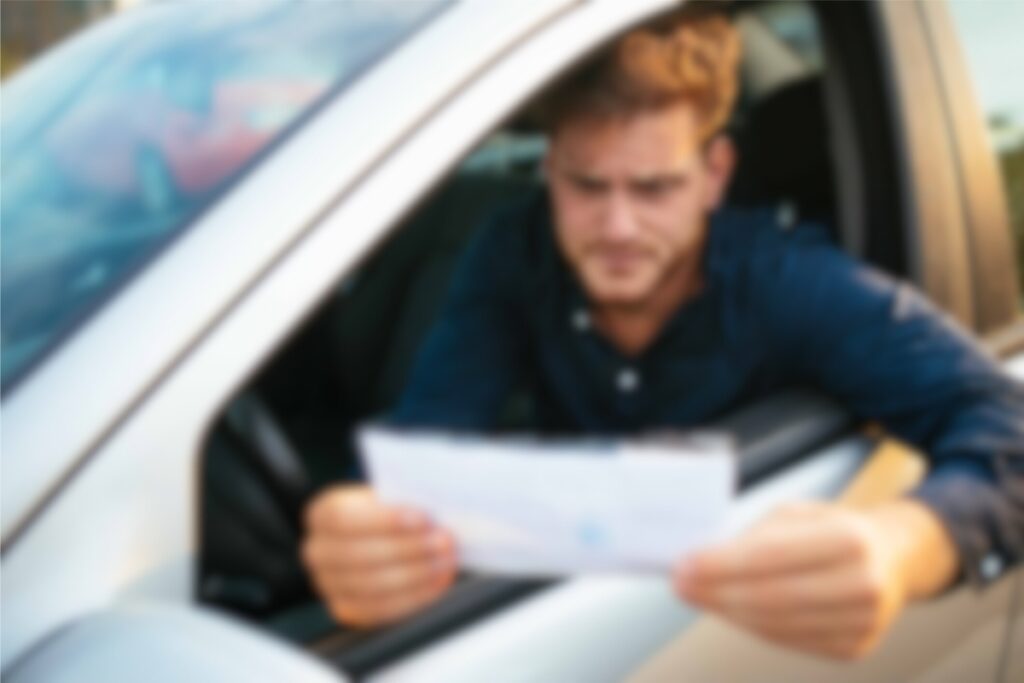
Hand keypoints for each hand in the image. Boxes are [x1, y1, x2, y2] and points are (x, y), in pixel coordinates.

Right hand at [302, 485, 457, 627]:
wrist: (376, 537)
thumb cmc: (386, 514)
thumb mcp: (388, 498)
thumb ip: (402, 505)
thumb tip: (434, 518)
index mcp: (322, 515)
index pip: (345, 518)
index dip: (385, 520)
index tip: (423, 518)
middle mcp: (318, 551)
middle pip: (360, 554)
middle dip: (409, 549)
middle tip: (443, 541)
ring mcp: (329, 584)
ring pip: (372, 586)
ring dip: (417, 574)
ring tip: (444, 561)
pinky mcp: (347, 610)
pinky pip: (381, 609)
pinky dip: (414, 597)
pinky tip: (436, 582)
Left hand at [672, 500, 957, 659]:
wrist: (892, 557)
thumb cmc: (832, 529)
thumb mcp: (796, 515)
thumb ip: (754, 538)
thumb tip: (701, 562)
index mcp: (850, 538)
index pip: (770, 557)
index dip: (720, 565)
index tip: (683, 565)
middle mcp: (864, 583)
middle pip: (770, 597)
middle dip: (715, 593)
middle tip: (680, 585)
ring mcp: (864, 622)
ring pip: (776, 625)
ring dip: (727, 612)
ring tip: (697, 596)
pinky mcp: (855, 647)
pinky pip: (789, 641)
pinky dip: (752, 626)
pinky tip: (729, 610)